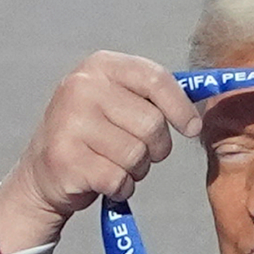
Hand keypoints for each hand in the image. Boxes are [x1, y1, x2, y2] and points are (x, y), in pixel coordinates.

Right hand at [0, 51, 201, 252]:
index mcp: (100, 66)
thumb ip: (155, 95)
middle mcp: (81, 87)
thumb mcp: (119, 101)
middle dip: (156, 148)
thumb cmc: (95, 136)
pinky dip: (120, 188)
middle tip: (137, 152)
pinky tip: (102, 180)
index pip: (156, 79)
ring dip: (136, 170)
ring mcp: (69, 122)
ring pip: (137, 155)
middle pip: (152, 124)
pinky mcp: (65, 159)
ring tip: (114, 163)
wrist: (43, 173)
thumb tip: (209, 90)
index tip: (192, 128)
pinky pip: (119, 179)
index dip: (181, 107)